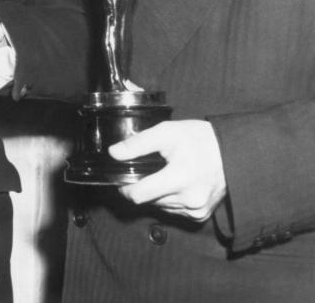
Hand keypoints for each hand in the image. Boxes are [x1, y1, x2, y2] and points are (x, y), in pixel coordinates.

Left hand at [111, 119, 227, 221]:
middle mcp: (189, 200)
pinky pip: (174, 210)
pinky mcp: (201, 215)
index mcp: (179, 179)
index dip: (124, 187)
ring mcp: (196, 210)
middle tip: (148, 169)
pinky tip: (176, 184)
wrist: (233, 152)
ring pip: (160, 206)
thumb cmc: (199, 139)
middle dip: (142, 186)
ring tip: (165, 173)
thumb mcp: (166, 132)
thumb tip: (114, 153)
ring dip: (156, 194)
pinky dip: (170, 199)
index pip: (138, 195)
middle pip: (148, 200)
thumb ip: (138, 143)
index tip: (122, 178)